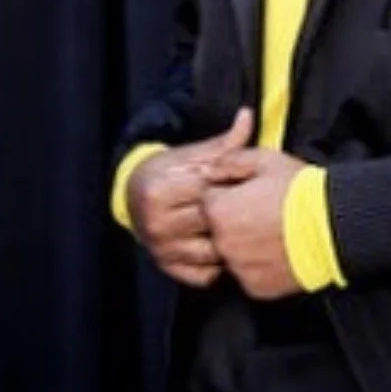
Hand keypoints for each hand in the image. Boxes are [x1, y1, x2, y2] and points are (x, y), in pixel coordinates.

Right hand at [127, 108, 252, 286]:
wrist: (133, 192)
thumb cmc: (169, 169)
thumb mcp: (192, 154)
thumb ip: (224, 143)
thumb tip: (248, 115)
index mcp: (160, 190)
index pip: (209, 193)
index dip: (233, 187)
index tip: (253, 185)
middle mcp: (156, 223)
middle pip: (211, 223)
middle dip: (236, 215)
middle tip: (256, 209)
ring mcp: (160, 248)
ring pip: (212, 253)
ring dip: (231, 242)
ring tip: (243, 229)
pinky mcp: (166, 267)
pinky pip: (204, 276)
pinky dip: (219, 265)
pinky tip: (226, 247)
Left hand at [203, 146, 307, 299]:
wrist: (334, 226)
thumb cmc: (302, 193)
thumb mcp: (266, 160)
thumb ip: (231, 161)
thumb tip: (210, 168)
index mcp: (220, 211)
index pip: (208, 200)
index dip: (228, 193)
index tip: (246, 193)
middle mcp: (224, 243)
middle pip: (217, 230)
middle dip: (234, 220)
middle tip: (262, 212)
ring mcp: (239, 267)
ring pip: (232, 254)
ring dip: (245, 244)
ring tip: (273, 231)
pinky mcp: (256, 287)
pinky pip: (249, 274)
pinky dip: (259, 265)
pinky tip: (278, 249)